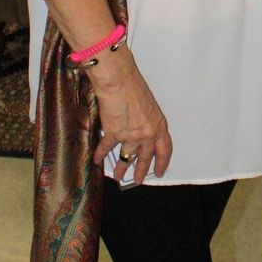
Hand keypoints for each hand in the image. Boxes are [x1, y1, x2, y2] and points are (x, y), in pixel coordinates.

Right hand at [90, 49, 172, 183]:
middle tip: (137, 181)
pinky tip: (97, 160)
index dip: (162, 162)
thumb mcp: (148, 104)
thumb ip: (146, 120)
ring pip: (127, 158)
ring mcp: (130, 136)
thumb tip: (140, 128)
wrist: (119, 81)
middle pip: (146, 158)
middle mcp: (147, 134)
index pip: (165, 149)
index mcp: (159, 125)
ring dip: (121, 169)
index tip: (159, 172)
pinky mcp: (114, 134)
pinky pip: (106, 149)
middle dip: (141, 171)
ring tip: (118, 177)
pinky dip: (100, 154)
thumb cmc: (133, 86)